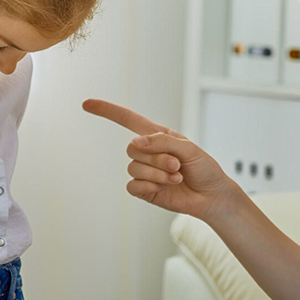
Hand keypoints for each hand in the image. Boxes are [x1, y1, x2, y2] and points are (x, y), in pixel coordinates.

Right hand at [82, 99, 233, 220]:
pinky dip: (149, 186)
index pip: (128, 119)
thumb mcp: (188, 148)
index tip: (87, 104)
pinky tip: (166, 188)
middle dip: (157, 158)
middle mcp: (148, 152)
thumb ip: (162, 141)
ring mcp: (145, 172)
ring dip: (157, 174)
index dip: (107, 111)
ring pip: (134, 168)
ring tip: (176, 177)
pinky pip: (133, 186)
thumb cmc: (204, 168)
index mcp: (157, 135)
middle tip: (176, 165)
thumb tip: (135, 142)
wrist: (212, 196)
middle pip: (132, 148)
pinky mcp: (144, 190)